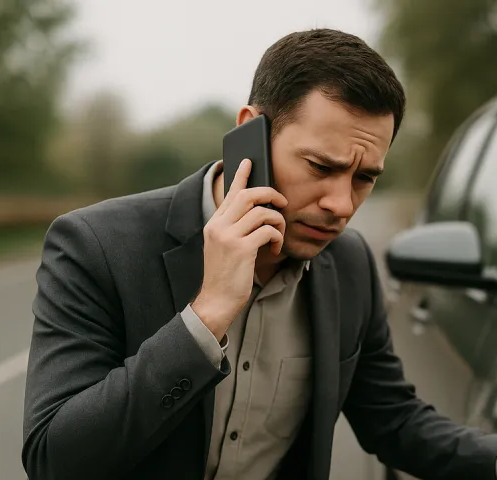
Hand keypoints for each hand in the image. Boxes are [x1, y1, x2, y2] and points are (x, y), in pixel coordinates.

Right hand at [191, 158, 287, 338]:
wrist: (216, 301)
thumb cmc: (226, 276)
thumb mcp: (226, 248)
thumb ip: (236, 229)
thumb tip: (259, 214)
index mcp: (214, 224)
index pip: (230, 193)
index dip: (242, 176)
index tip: (249, 161)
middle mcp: (219, 226)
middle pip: (248, 195)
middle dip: (270, 194)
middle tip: (282, 202)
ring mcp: (228, 237)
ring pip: (262, 213)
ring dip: (278, 222)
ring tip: (279, 236)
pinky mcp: (241, 249)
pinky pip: (267, 231)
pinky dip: (277, 238)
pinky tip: (276, 250)